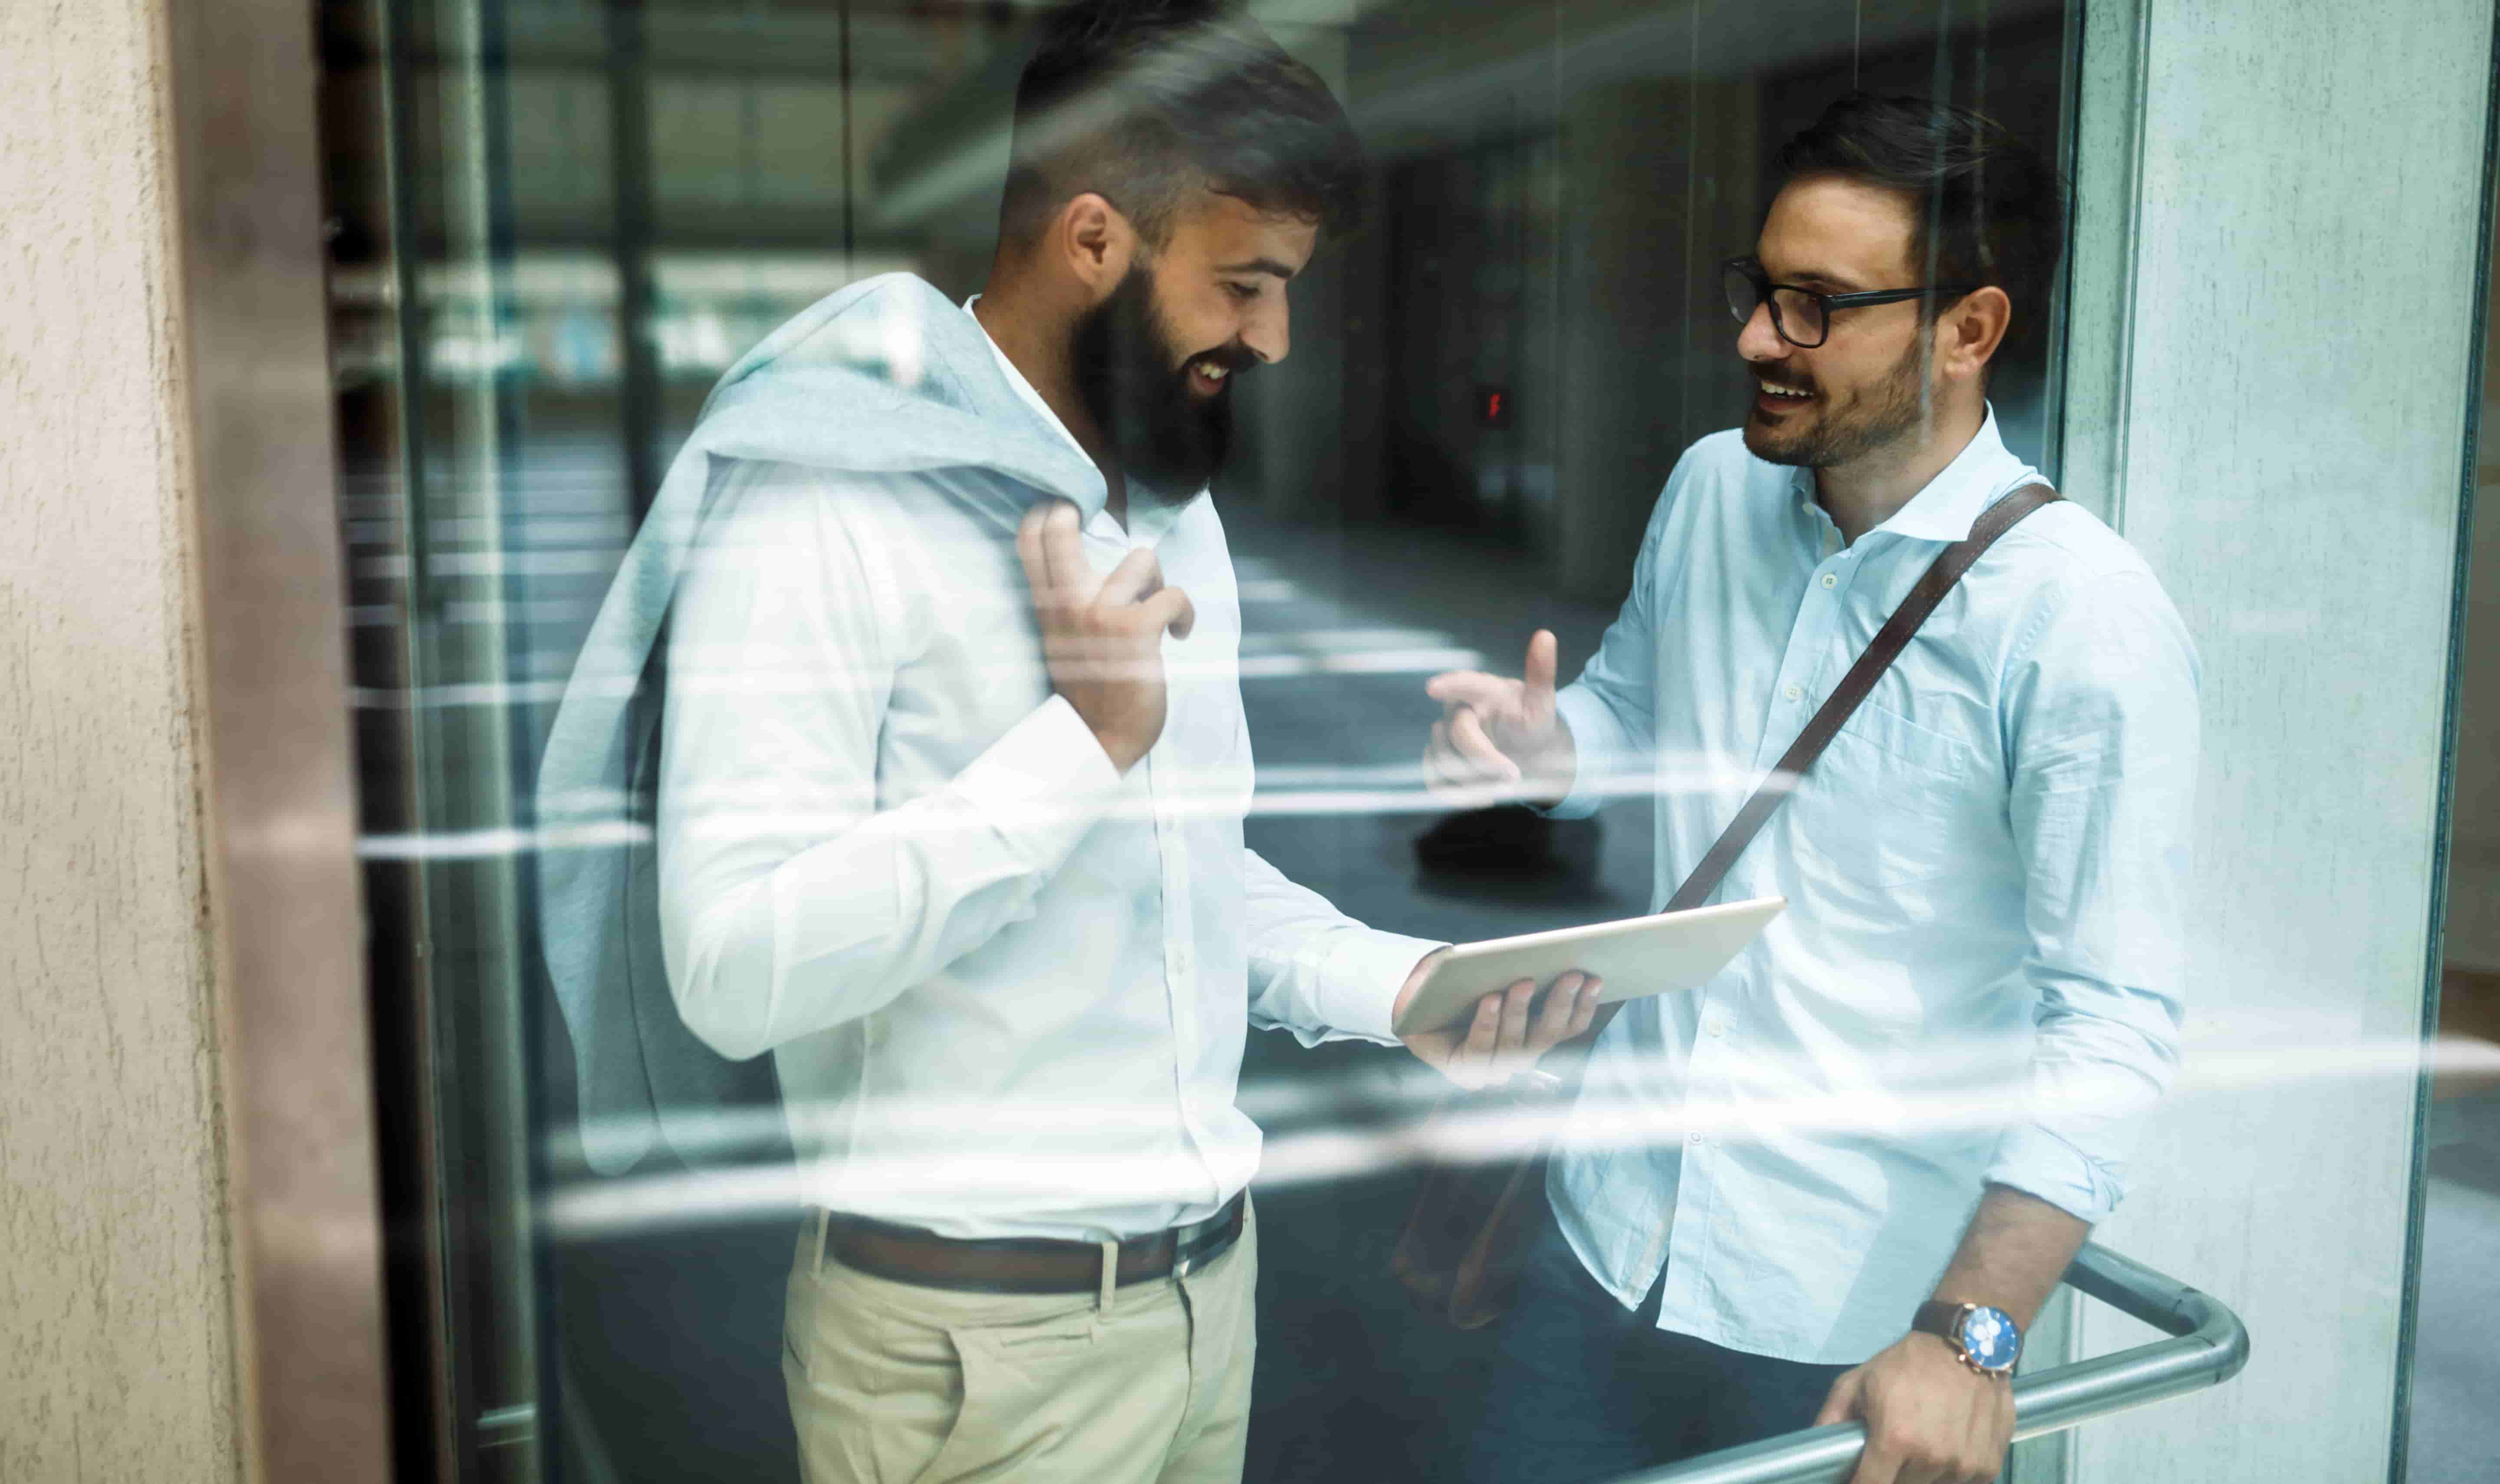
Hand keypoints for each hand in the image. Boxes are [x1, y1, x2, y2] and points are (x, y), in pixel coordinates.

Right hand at [1016, 500, 1195, 772]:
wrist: (1099, 741)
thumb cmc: (1089, 692)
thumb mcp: (1062, 642)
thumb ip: (1068, 606)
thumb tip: (1095, 572)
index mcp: (1047, 607)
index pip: (1029, 541)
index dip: (1048, 516)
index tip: (1070, 521)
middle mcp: (1067, 604)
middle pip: (1059, 529)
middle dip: (1078, 518)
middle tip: (1098, 541)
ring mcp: (1100, 614)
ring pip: (1141, 558)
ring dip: (1158, 581)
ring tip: (1158, 608)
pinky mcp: (1136, 630)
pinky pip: (1173, 595)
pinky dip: (1185, 614)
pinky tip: (1179, 634)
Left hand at [1394, 952, 1602, 1089]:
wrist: (1418, 1012)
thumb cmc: (1464, 992)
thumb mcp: (1499, 978)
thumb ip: (1526, 975)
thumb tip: (1559, 952)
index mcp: (1536, 1038)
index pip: (1569, 1027)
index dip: (1584, 1005)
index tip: (1595, 978)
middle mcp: (1520, 1060)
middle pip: (1545, 1035)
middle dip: (1559, 1004)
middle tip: (1570, 974)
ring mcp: (1493, 1071)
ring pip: (1515, 1045)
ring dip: (1520, 1012)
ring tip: (1522, 982)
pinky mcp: (1465, 1073)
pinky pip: (1480, 1049)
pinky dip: (1487, 1023)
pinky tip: (1490, 1000)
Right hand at [1424, 630, 1575, 804]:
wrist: (1526, 753)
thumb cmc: (1531, 722)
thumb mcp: (1541, 702)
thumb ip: (1541, 672)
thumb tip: (1546, 635)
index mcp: (1483, 690)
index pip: (1464, 683)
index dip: (1449, 685)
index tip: (1432, 689)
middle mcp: (1458, 710)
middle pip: (1457, 732)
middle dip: (1483, 757)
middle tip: (1513, 775)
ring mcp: (1445, 737)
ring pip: (1442, 757)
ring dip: (1473, 778)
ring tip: (1503, 787)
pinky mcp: (1439, 761)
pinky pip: (1434, 779)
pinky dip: (1455, 793)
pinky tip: (1482, 797)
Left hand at [1814, 1332, 2014, 1483]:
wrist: (1967, 1343)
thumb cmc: (1906, 1364)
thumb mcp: (1857, 1382)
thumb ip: (1831, 1419)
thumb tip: (1814, 1451)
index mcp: (1894, 1440)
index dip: (1860, 1483)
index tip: (1858, 1475)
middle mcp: (1930, 1458)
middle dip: (1892, 1471)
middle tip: (1894, 1445)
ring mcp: (1963, 1466)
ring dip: (1922, 1471)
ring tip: (1922, 1439)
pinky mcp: (1988, 1466)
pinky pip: (1962, 1483)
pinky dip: (1951, 1470)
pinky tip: (1949, 1442)